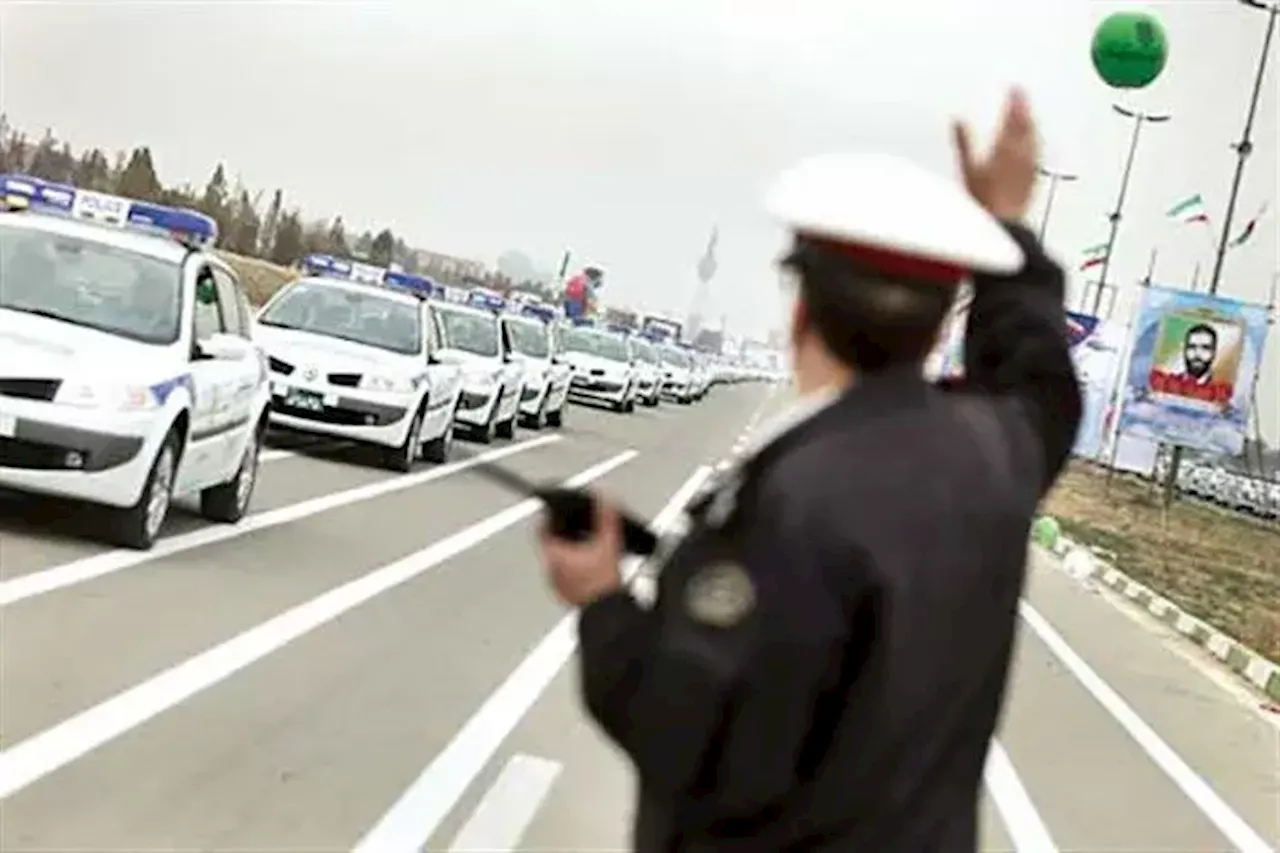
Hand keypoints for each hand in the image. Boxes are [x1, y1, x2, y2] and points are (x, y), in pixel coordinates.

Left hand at [538, 495, 623, 606]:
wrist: (607, 613)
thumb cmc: (602, 583)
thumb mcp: (608, 544)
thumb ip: (606, 518)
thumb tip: (605, 499)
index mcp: (553, 555)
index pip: (541, 530)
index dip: (549, 517)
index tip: (556, 510)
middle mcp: (550, 570)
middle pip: (550, 544)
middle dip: (564, 534)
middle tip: (577, 526)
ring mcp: (556, 585)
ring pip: (557, 561)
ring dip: (569, 551)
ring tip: (587, 545)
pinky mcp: (565, 596)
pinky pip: (564, 576)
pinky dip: (573, 568)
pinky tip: (590, 567)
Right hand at [953, 88, 1039, 221]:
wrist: (1004, 219)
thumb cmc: (985, 198)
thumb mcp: (968, 167)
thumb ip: (964, 142)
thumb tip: (958, 121)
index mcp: (1005, 146)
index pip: (1012, 116)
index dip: (1014, 100)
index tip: (1015, 88)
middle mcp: (1022, 151)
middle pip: (1026, 123)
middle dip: (1024, 107)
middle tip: (1023, 95)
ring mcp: (1030, 162)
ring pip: (1034, 135)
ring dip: (1031, 121)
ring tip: (1029, 112)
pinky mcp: (1034, 173)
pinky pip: (1037, 149)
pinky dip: (1035, 138)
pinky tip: (1034, 139)